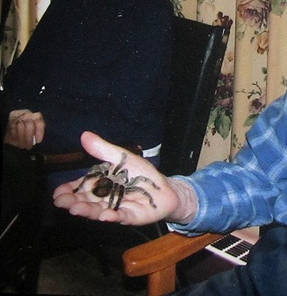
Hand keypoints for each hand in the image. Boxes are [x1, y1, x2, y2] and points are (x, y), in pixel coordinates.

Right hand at [4, 109, 44, 148]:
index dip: (39, 132)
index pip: (39, 122)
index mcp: (36, 117)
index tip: (38, 141)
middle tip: (28, 146)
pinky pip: (13, 127)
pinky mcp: (10, 119)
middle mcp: (27, 114)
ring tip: (22, 145)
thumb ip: (36, 134)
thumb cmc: (25, 131)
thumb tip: (36, 141)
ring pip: (21, 126)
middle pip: (30, 124)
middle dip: (29, 137)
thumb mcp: (32, 132)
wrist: (10, 127)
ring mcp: (18, 116)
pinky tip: (15, 139)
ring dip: (21, 138)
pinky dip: (15, 134)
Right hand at [53, 131, 180, 225]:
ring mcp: (116, 209)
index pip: (81, 188)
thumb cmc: (141, 174)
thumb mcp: (123, 158)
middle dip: (74, 202)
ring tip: (77, 209)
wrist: (164, 189)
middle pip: (86, 201)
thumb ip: (104, 150)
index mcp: (100, 184)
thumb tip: (84, 135)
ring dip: (88, 211)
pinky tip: (105, 216)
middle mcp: (105, 198)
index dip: (68, 191)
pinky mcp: (131, 216)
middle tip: (62, 203)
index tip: (57, 193)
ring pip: (99, 210)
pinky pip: (121, 217)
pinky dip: (113, 217)